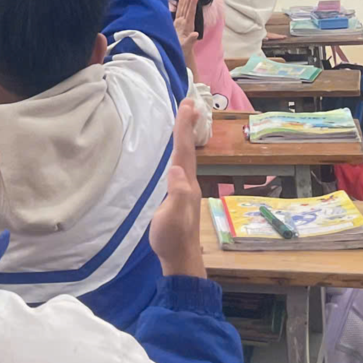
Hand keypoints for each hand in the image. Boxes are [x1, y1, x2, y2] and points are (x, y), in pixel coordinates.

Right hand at [147, 101, 207, 278]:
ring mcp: (184, 189)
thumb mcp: (172, 217)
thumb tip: (175, 169)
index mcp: (185, 184)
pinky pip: (180, 165)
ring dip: (186, 136)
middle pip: (188, 149)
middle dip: (188, 125)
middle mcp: (188, 183)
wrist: (180, 259)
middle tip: (190, 103)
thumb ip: (176, 194)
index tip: (187, 106)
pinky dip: (180, 151)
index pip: (184, 151)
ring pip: (186, 156)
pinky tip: (176, 154)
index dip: (184, 128)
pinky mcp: (178, 196)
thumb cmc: (172, 238)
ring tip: (186, 120)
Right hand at [173, 0, 199, 71]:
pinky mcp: (177, 26)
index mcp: (187, 27)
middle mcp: (185, 24)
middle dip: (190, 0)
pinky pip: (179, 14)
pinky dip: (180, 7)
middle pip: (188, 10)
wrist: (183, 56)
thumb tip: (195, 34)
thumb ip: (191, 40)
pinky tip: (180, 2)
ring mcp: (182, 25)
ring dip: (186, 2)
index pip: (190, 13)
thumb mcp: (187, 47)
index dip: (192, 4)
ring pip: (184, 11)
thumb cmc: (183, 52)